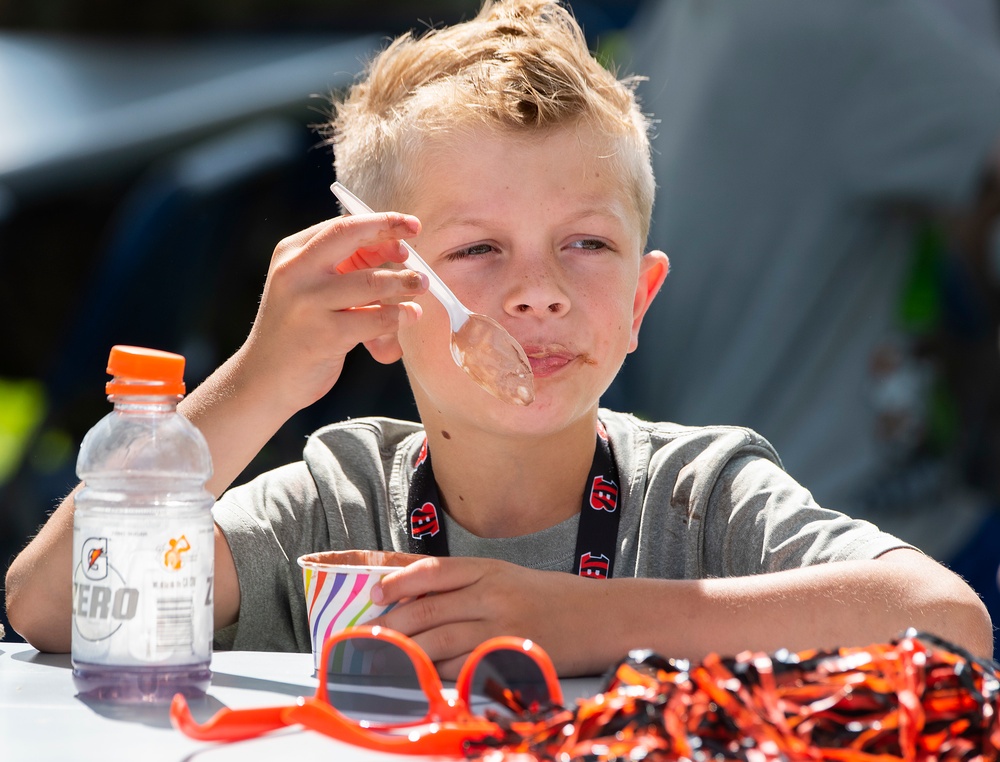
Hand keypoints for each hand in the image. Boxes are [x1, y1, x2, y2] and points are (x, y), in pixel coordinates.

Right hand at [238, 212, 427, 416]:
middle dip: (389, 230)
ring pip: (371, 281)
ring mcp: (308, 304)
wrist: (264, 379)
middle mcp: (295, 272)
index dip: (379, 224)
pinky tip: (411, 315)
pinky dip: (399, 315)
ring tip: (421, 285)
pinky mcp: (325, 335)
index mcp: (291, 253)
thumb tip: (396, 249)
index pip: (340, 226)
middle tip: (417, 239)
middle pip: (350, 236)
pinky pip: (375, 319)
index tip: (408, 227)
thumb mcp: (309, 289)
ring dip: (403, 281)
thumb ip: (344, 268)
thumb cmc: (298, 330)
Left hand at [371, 556, 597, 677]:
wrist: (604, 617)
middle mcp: (493, 594)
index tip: (376, 593)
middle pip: (428, 608)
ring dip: (406, 651)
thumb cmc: (555, 598)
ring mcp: (501, 627)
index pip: (433, 570)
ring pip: (439, 640)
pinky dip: (436, 673)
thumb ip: (468, 584)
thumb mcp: (510, 578)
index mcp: (490, 569)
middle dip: (393, 623)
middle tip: (368, 635)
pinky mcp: (510, 658)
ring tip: (382, 658)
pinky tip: (421, 676)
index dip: (398, 581)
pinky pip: (462, 667)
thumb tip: (416, 591)